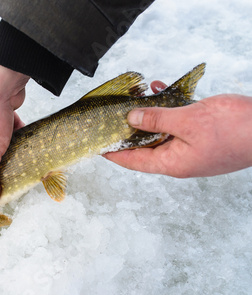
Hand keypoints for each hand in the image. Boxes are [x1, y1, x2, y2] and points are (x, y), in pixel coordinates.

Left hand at [104, 92, 251, 177]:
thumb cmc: (235, 130)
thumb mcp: (187, 120)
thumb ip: (156, 120)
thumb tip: (131, 119)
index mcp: (172, 163)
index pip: (134, 161)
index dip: (114, 153)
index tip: (98, 147)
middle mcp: (180, 159)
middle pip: (146, 146)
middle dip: (130, 131)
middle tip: (114, 117)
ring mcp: (193, 149)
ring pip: (163, 132)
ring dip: (150, 116)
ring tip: (136, 101)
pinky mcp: (204, 137)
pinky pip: (180, 124)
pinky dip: (170, 110)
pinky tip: (162, 93)